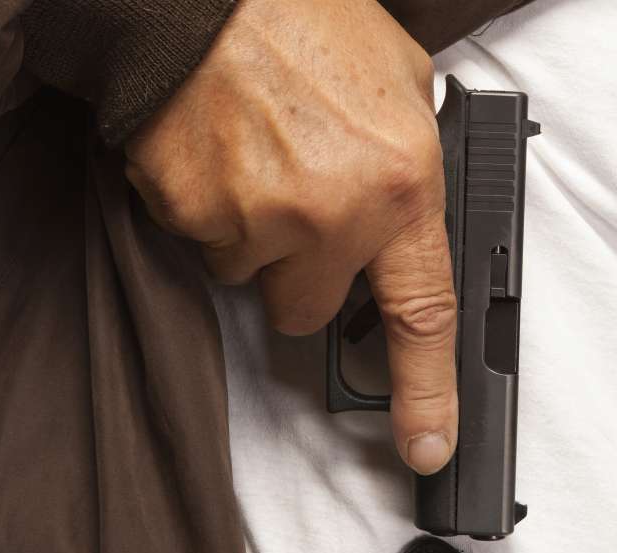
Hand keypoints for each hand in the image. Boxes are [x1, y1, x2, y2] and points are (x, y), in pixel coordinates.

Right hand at [124, 0, 455, 474]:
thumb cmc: (305, 17)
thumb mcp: (402, 81)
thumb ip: (415, 160)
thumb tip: (412, 213)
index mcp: (400, 186)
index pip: (423, 315)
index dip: (428, 392)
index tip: (427, 446)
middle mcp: (332, 216)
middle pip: (310, 312)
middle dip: (304, 275)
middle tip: (298, 203)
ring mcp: (256, 220)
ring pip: (251, 277)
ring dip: (255, 236)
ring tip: (255, 156)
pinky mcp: (189, 214)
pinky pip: (202, 244)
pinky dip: (206, 209)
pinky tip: (216, 152)